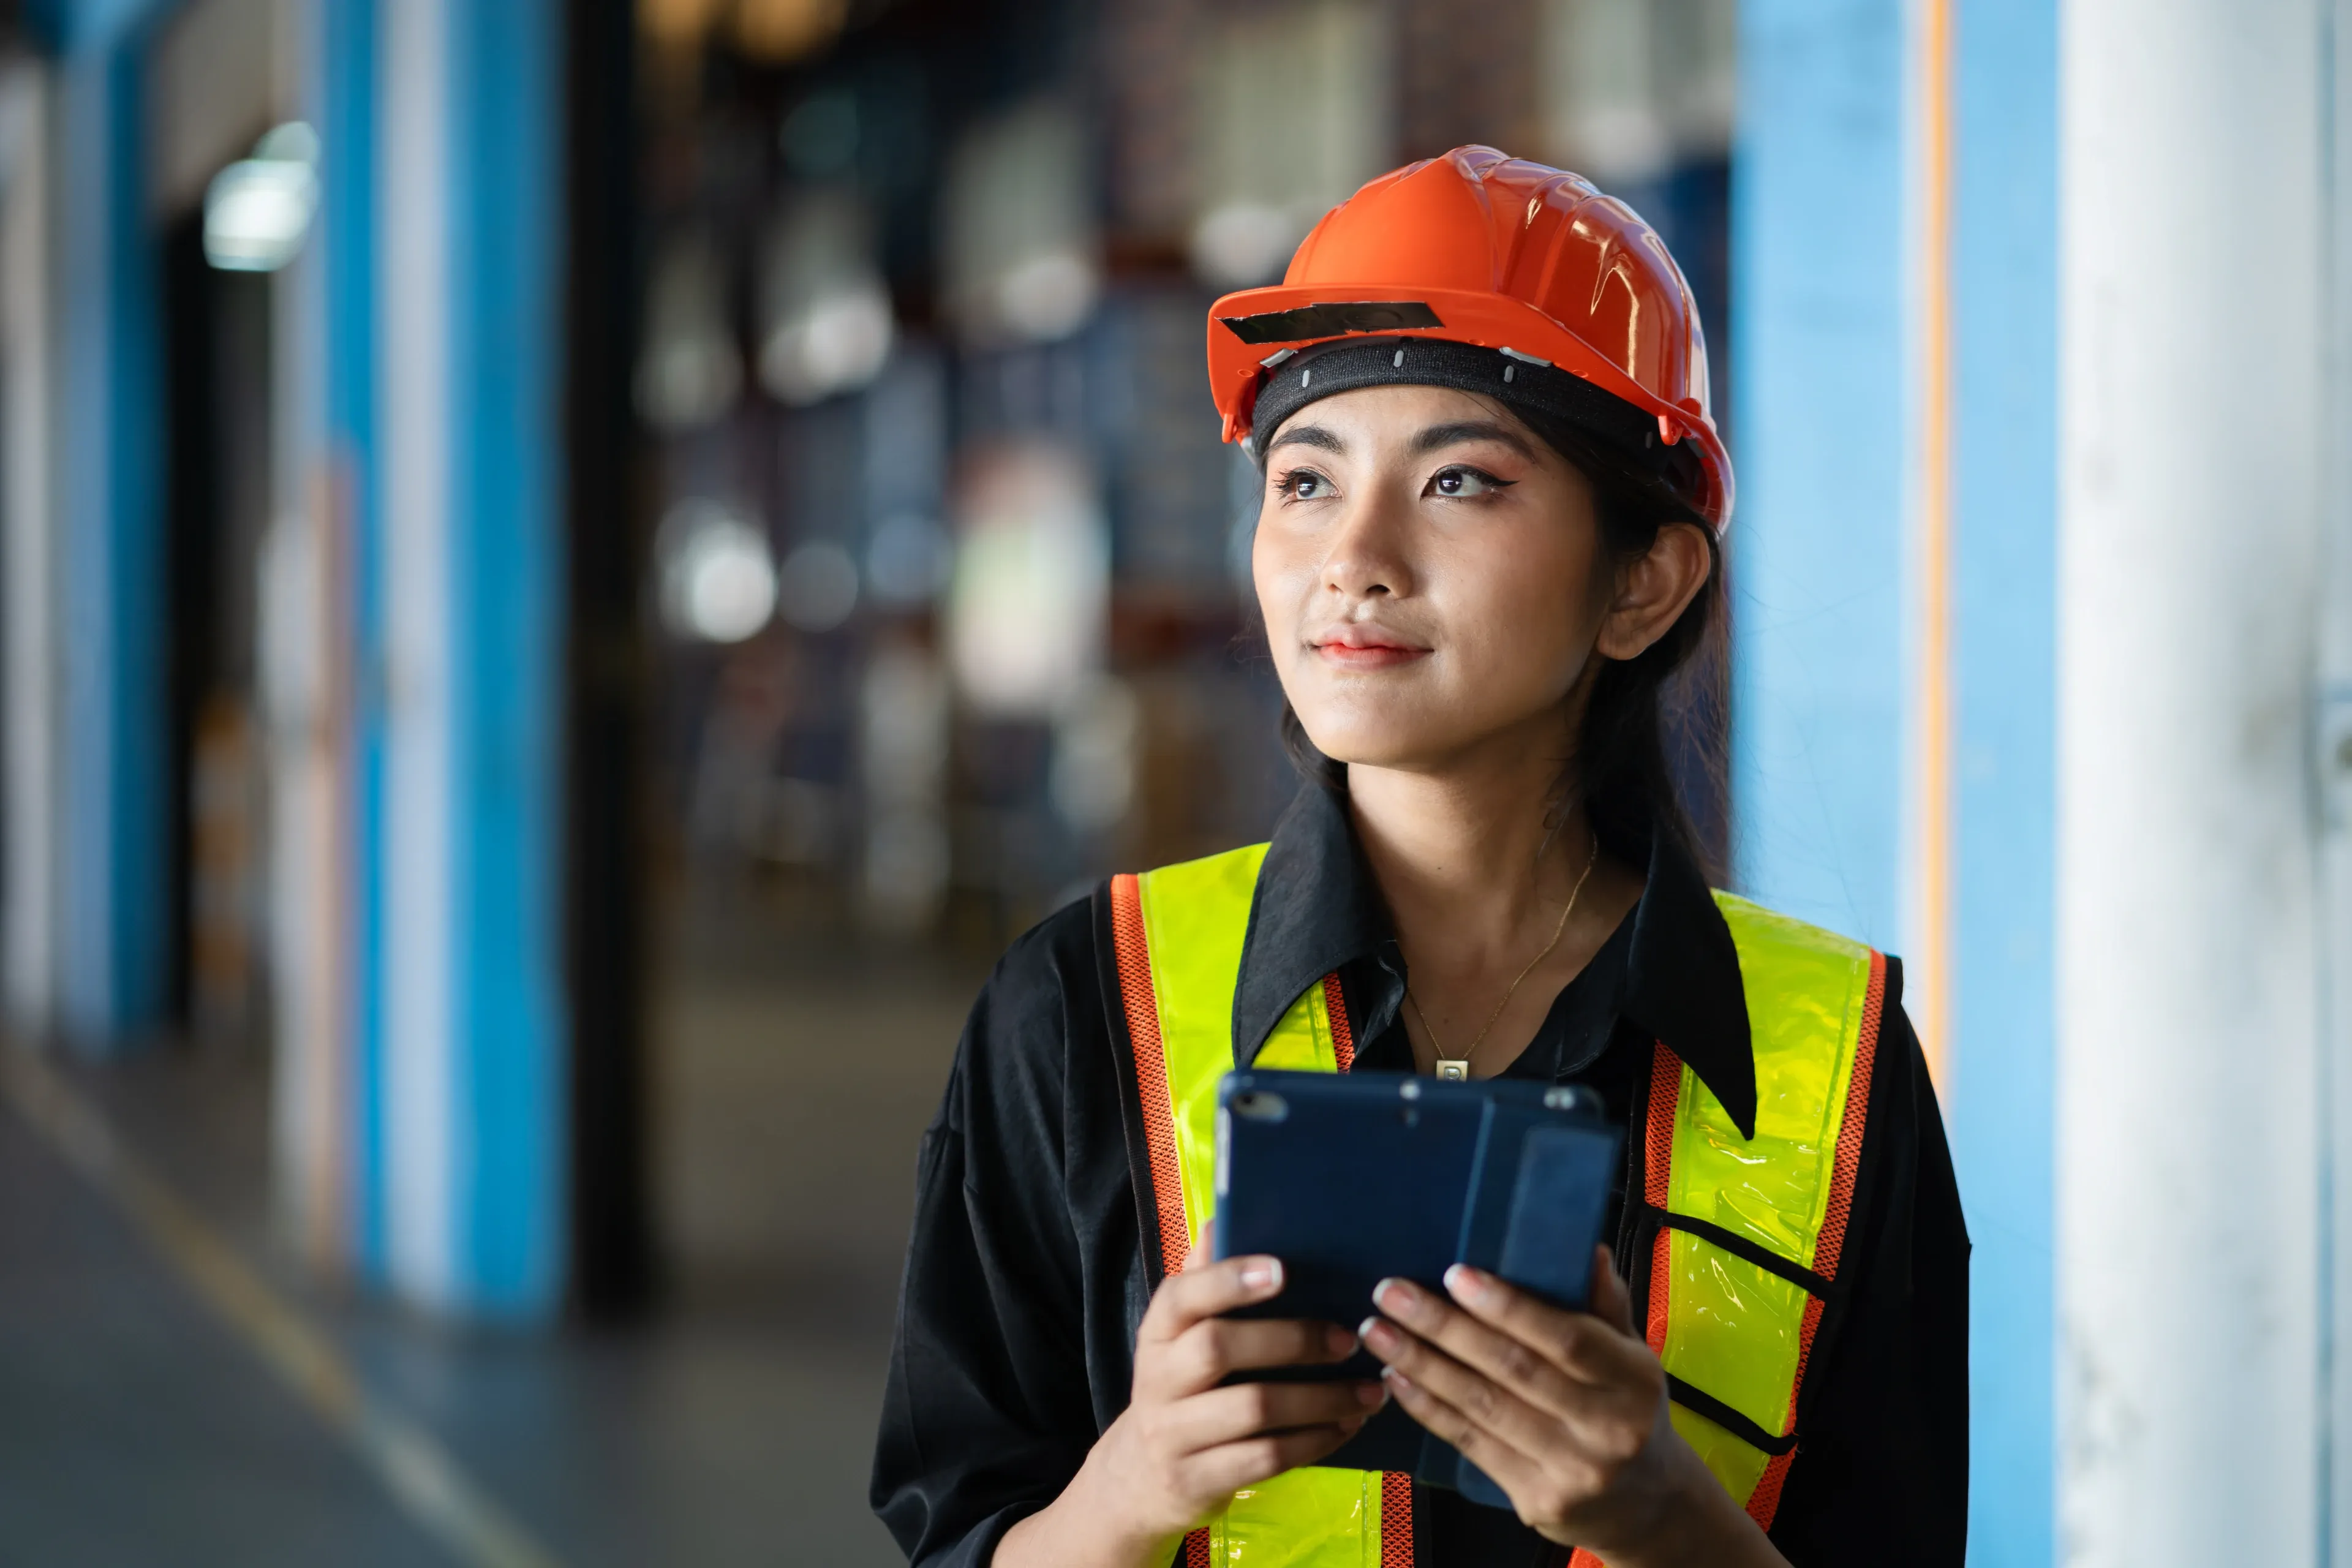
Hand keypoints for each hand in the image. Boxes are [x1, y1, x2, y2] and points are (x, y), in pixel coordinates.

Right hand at [994, 1241, 1383, 1567]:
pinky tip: (1347, 1426)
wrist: (1139, 1478)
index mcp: (1158, 1332)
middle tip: (1349, 1338)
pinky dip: (1314, 1442)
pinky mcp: (1197, 1480)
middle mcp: (1158, 1379)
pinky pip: (1265, 1459)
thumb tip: (1221, 1218)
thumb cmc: (1180, 1388)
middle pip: (1220, 1349)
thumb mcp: (1180, 1338)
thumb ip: (1202, 1280)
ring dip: (1320, 1399)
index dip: (1229, 1279)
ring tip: (1370, 1390)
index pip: (1183, 1296)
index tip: (1284, 1269)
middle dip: (1292, 1340)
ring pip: (1252, 1410)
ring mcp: (1174, 1434)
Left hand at [1357, 1248, 1788, 1567]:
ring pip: (1482, 1407)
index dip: (1508, 1307)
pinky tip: (1395, 1379)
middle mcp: (1606, 1427)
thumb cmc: (1628, 1410)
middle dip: (1444, 1327)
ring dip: (1421, 1364)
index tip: (1454, 1275)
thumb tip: (1586, 1248)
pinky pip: (1471, 1444)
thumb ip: (1605, 1305)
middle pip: (1512, 1370)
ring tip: (1376, 1330)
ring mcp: (1571, 1470)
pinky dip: (1428, 1408)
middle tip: (1391, 1292)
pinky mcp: (1537, 1501)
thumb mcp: (1631, 1356)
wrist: (1646, 1506)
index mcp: (1632, 1380)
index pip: (1566, 1338)